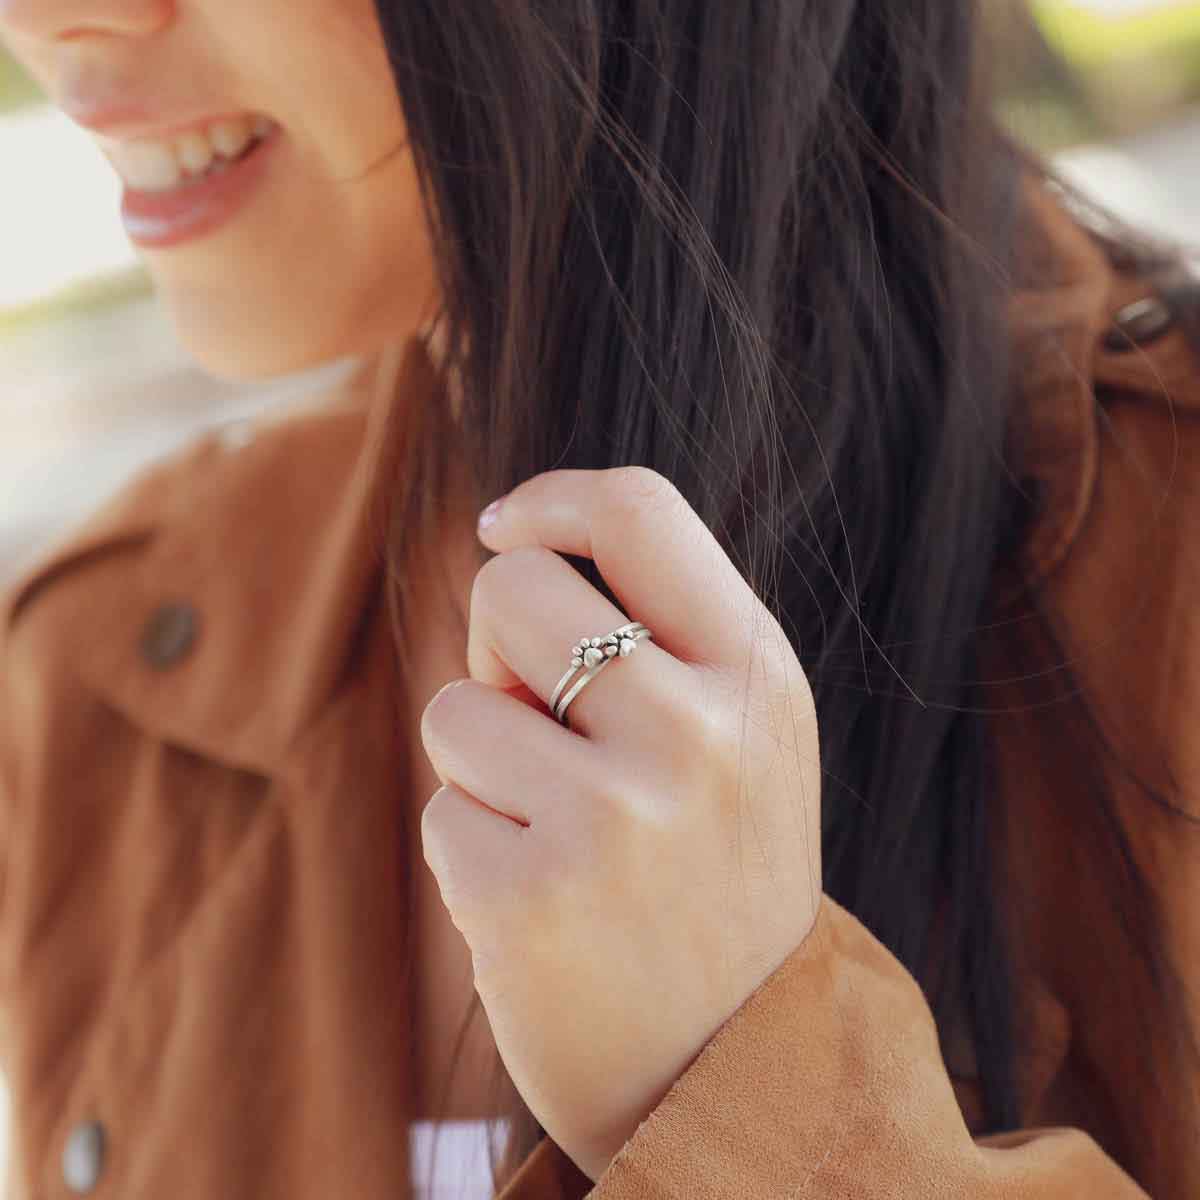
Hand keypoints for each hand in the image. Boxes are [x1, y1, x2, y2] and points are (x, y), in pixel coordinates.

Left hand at [418, 467, 822, 1181]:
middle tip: (544, 729)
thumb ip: (660, 633)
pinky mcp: (531, 899)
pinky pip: (442, 811)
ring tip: (557, 832)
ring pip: (455, 706)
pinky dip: (472, 849)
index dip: (553, 499)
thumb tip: (512, 542)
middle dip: (499, 653)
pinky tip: (540, 903)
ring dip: (483, 763)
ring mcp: (617, 819)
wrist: (733, 1069)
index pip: (640, 510)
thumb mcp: (738, 737)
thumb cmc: (715, 874)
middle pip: (510, 591)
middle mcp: (699, 735)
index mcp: (758, 677)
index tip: (502, 526)